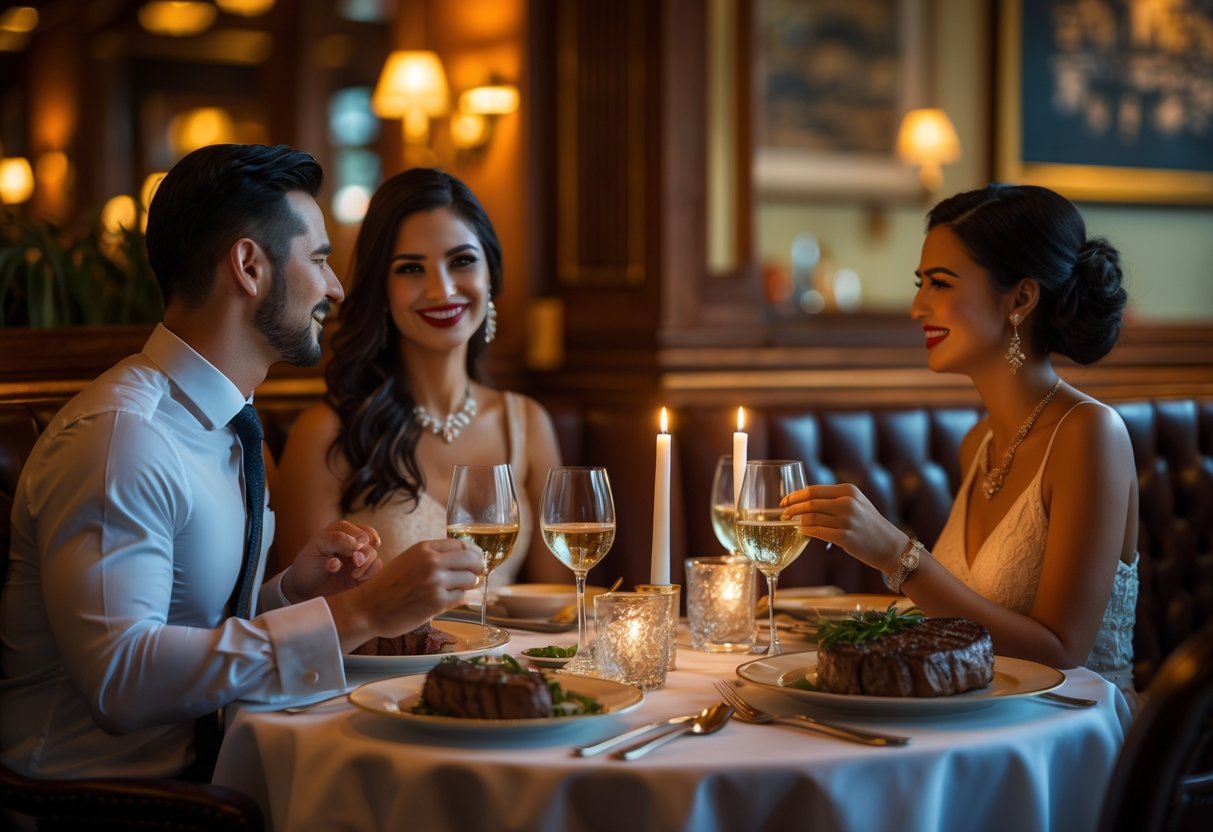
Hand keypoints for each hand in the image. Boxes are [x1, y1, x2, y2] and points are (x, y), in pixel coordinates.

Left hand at [284, 521, 381, 601]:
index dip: (358, 541)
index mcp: (340, 530)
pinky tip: (356, 577)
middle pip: (371, 541)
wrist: (303, 588)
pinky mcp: (362, 570)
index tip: (352, 553)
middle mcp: (351, 541)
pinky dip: (369, 572)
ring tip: (353, 574)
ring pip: (374, 554)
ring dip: (366, 565)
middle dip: (365, 554)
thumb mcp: (316, 548)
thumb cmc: (307, 565)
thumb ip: (336, 540)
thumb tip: (358, 543)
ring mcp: (357, 555)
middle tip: (355, 563)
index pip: (359, 530)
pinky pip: (376, 567)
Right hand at [345, 538, 484, 639]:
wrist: (368, 607)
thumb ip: (433, 557)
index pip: (462, 545)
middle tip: (476, 575)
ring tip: (460, 589)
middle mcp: (432, 562)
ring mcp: (435, 582)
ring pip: (470, 579)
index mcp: (424, 548)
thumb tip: (463, 559)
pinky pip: (461, 597)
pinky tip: (451, 600)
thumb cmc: (388, 585)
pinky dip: (460, 599)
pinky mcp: (437, 602)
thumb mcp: (409, 560)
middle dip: (478, 568)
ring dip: (469, 585)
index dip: (474, 553)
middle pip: (472, 560)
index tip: (477, 560)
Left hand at [780, 483, 908, 572]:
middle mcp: (848, 502)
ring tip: (789, 523)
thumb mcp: (856, 503)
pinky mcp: (845, 537)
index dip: (795, 496)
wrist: (891, 546)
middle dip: (792, 508)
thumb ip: (834, 499)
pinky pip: (817, 532)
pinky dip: (805, 531)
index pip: (813, 490)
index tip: (784, 501)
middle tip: (782, 513)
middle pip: (810, 503)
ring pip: (811, 518)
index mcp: (848, 490)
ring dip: (797, 521)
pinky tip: (800, 532)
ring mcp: (847, 520)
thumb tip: (804, 501)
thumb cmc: (869, 525)